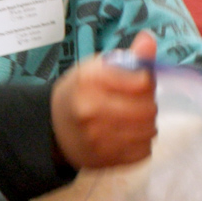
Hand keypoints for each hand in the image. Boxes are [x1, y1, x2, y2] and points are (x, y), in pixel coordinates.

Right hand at [51, 31, 157, 169]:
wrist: (52, 129)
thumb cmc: (79, 92)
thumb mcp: (96, 67)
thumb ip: (128, 56)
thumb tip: (149, 40)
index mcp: (90, 81)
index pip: (143, 82)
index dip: (147, 81)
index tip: (139, 81)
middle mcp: (92, 111)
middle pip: (148, 108)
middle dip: (148, 103)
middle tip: (136, 101)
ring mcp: (98, 139)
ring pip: (148, 130)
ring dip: (146, 123)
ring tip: (132, 117)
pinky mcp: (106, 160)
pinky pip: (144, 151)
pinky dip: (141, 142)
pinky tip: (128, 134)